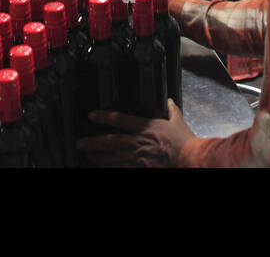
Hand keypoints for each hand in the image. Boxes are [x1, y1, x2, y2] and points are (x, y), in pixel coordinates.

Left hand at [77, 100, 192, 166]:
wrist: (189, 160)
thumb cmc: (184, 143)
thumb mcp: (178, 122)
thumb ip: (171, 111)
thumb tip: (168, 101)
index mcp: (146, 127)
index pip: (120, 119)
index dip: (104, 117)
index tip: (91, 115)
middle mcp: (137, 142)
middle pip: (110, 141)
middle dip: (93, 142)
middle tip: (80, 143)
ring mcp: (137, 158)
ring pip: (112, 158)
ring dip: (98, 157)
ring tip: (88, 156)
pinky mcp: (139, 169)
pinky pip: (121, 169)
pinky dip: (111, 168)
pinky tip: (103, 167)